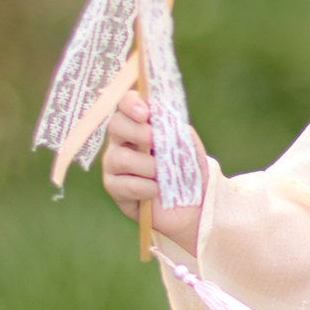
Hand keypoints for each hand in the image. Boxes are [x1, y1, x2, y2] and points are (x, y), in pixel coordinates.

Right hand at [100, 91, 205, 255]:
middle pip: (115, 125)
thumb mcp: (190, 148)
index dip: (131, 103)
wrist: (194, 206)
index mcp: (140, 125)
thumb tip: (163, 116)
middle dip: (138, 132)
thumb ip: (178, 130)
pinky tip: (158, 190)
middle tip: (156, 141)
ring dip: (147, 166)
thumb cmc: (189, 172)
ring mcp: (115, 165)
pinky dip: (146, 187)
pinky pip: (124, 185)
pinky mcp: (115, 188)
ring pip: (119, 158)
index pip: (126, 103)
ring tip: (164, 174)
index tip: (146, 113)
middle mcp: (122, 141)